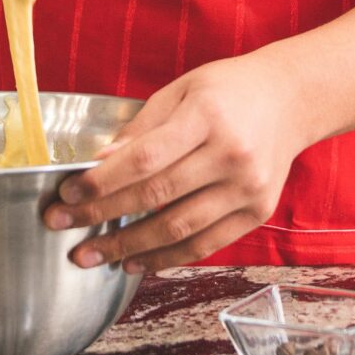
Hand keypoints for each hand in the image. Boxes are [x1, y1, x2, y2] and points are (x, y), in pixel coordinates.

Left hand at [45, 55, 311, 273]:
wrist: (291, 100)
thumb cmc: (229, 90)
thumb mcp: (182, 91)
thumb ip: (142, 129)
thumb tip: (98, 164)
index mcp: (207, 115)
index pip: (145, 158)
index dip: (102, 181)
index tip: (68, 193)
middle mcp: (231, 154)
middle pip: (156, 196)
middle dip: (102, 216)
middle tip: (63, 226)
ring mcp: (247, 187)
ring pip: (179, 229)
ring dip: (129, 247)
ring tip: (92, 255)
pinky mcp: (257, 211)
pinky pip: (206, 244)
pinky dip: (168, 258)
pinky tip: (136, 263)